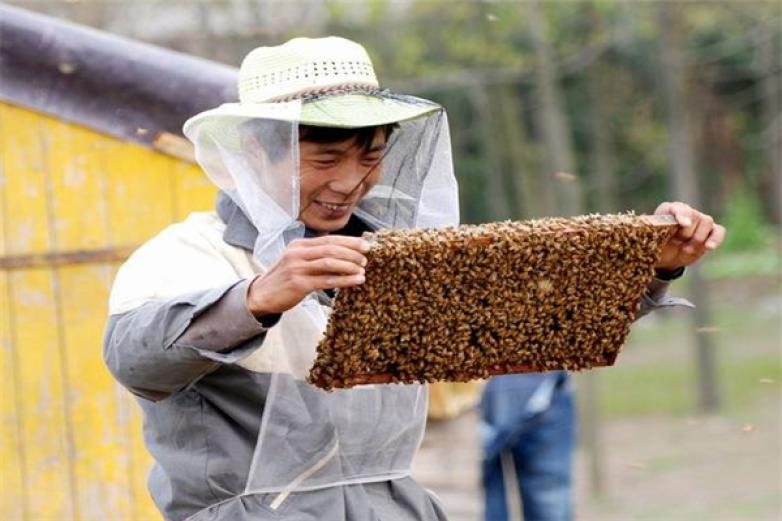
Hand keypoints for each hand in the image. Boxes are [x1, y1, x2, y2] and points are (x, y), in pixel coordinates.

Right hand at [246, 235, 369, 315]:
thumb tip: (346, 255)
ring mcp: (297, 268)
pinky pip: (327, 280)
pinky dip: (344, 280)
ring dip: (350, 265)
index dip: (350, 241)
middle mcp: (297, 253)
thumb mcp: (297, 261)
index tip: (366, 245)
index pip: (329, 239)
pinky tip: (356, 281)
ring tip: (362, 270)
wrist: (262, 295)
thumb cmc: (285, 279)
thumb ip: (316, 256)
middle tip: (366, 259)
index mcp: (299, 244)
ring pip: (330, 263)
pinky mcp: (298, 284)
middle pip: (331, 248)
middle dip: (352, 252)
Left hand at [654, 202, 725, 269]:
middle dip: (686, 233)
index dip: (682, 214)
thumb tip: (648, 228)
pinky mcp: (710, 232)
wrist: (665, 258)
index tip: (684, 224)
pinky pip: (719, 231)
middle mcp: (686, 212)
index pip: (678, 207)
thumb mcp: (649, 239)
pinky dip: (716, 238)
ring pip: (707, 222)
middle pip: (695, 216)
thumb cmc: (655, 245)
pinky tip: (709, 247)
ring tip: (686, 249)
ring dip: (697, 238)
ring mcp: (699, 221)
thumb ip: (651, 232)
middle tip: (677, 241)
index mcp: (668, 210)